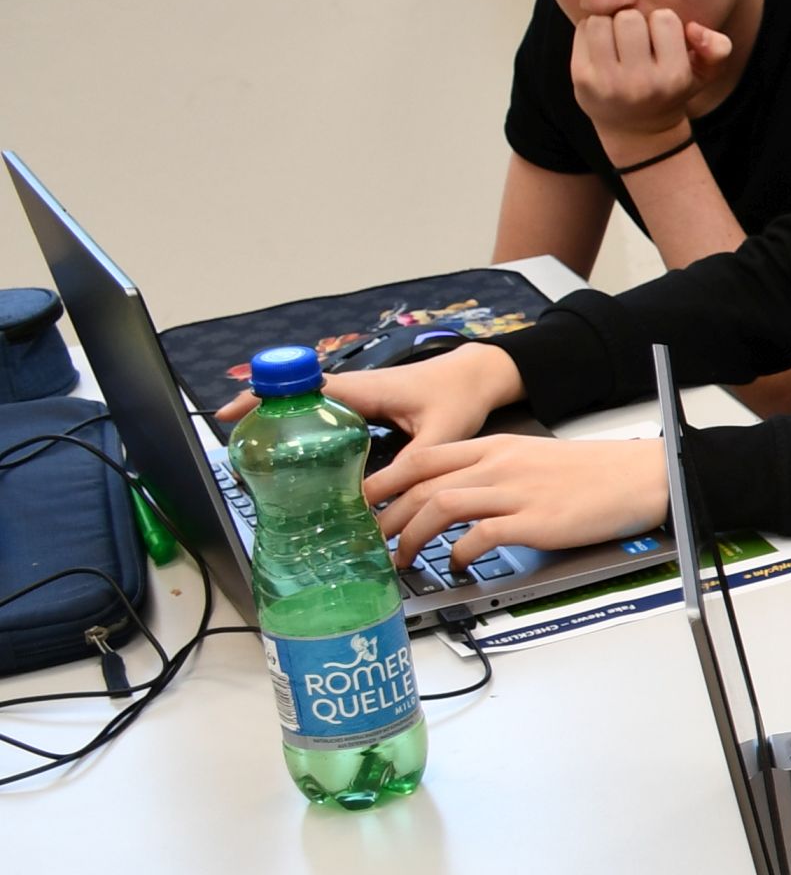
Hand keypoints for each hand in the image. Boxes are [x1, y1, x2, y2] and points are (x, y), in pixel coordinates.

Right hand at [214, 341, 525, 441]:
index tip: (228, 416)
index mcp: (363, 389)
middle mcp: (353, 388)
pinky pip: (324, 414)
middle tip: (239, 453)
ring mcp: (356, 396)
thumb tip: (374, 498)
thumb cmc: (460, 396)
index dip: (261, 400)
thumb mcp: (440, 435)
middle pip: (293, 399)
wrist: (478, 377)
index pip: (299, 389)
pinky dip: (304, 429)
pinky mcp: (363, 406)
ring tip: (258, 460)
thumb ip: (411, 465)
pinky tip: (300, 457)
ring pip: (306, 408)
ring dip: (281, 425)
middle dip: (262, 420)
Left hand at [362, 434, 663, 565]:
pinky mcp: (534, 521)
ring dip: (412, 536)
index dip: (382, 481)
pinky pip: (480, 536)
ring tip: (403, 558)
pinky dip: (459, 553)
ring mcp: (515, 492)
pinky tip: (457, 564)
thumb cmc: (591, 474)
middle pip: (420, 483)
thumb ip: (492, 472)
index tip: (363, 503)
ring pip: (439, 507)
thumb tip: (455, 498)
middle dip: (385, 514)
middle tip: (371, 539)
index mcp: (494, 447)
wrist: (639, 477)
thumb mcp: (532, 458)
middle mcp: (497, 465)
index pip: (420, 458)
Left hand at [571, 5, 733, 150]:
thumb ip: (717, 48)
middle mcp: (641, 82)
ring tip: (616, 41)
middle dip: (633, 21)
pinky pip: (582, 31)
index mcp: (674, 77)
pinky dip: (590, 32)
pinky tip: (601, 48)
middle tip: (635, 39)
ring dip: (609, 24)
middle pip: (629, 18)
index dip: (662, 23)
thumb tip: (694, 27)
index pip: (664, 19)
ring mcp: (607, 82)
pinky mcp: (581, 79)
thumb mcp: (704, 75)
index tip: (661, 40)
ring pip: (601, 22)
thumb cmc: (670, 92)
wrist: (636, 131)